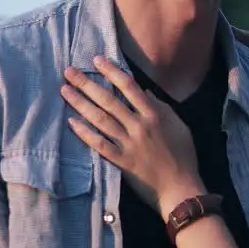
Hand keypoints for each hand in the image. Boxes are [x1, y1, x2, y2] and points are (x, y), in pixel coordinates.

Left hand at [61, 56, 203, 218]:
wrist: (181, 187)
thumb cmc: (183, 156)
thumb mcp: (179, 126)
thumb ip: (162, 107)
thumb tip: (145, 90)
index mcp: (154, 114)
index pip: (129, 87)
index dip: (112, 71)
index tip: (96, 60)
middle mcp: (139, 126)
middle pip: (109, 100)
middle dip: (87, 84)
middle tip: (69, 72)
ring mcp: (129, 144)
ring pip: (101, 120)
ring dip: (81, 104)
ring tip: (65, 91)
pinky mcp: (122, 162)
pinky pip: (100, 145)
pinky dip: (85, 134)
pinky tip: (71, 122)